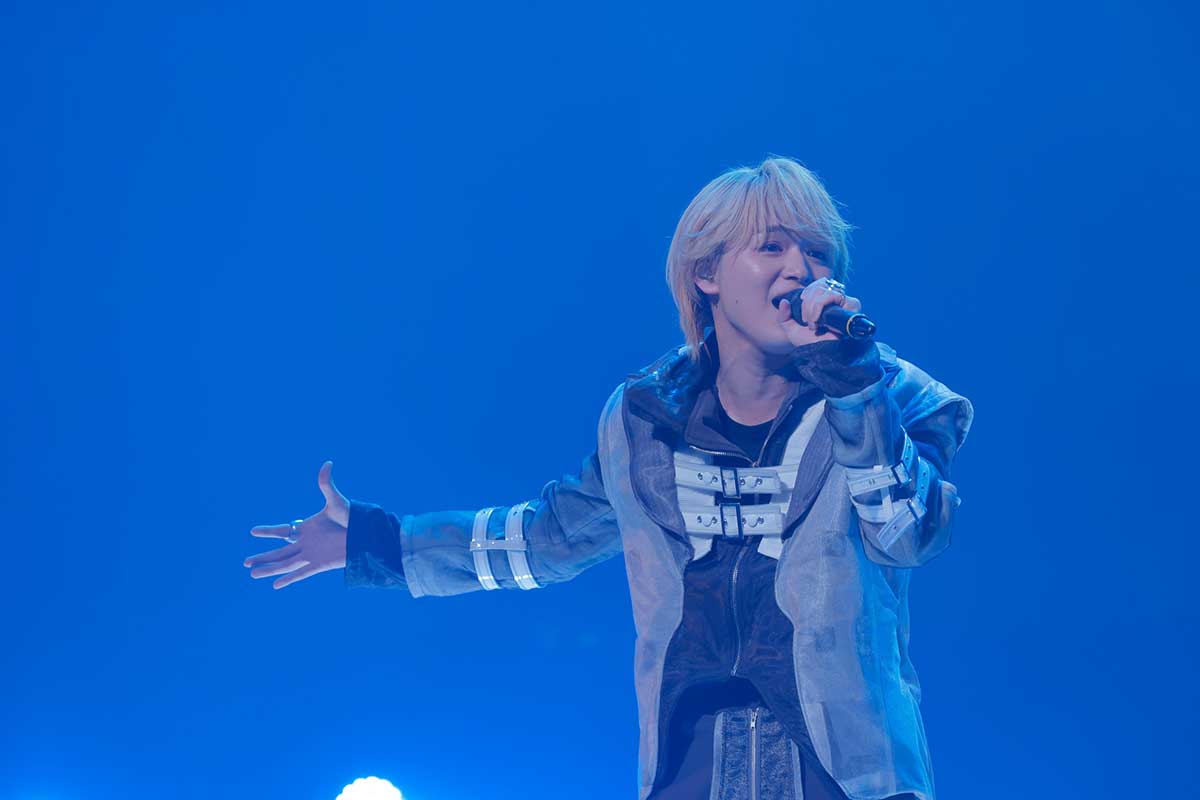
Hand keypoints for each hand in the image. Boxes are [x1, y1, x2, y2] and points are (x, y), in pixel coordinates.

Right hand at [243, 461, 348, 588]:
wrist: (367, 534)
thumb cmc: (353, 517)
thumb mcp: (336, 501)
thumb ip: (326, 484)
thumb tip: (327, 463)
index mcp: (308, 528)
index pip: (282, 531)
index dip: (268, 531)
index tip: (252, 531)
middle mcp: (307, 543)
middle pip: (279, 552)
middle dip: (263, 557)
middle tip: (245, 562)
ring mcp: (312, 555)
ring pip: (285, 564)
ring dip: (269, 569)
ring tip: (252, 574)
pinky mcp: (320, 564)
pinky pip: (300, 573)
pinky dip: (289, 579)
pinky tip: (275, 585)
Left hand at [775, 279, 863, 347]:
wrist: (823, 355)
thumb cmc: (812, 345)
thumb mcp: (792, 330)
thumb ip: (784, 316)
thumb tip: (783, 301)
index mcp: (827, 302)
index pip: (819, 284)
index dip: (807, 293)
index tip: (803, 312)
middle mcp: (838, 300)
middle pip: (819, 285)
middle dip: (806, 304)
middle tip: (807, 322)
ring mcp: (846, 302)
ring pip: (823, 290)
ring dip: (812, 308)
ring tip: (814, 325)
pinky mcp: (851, 306)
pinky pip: (831, 296)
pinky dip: (819, 307)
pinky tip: (819, 322)